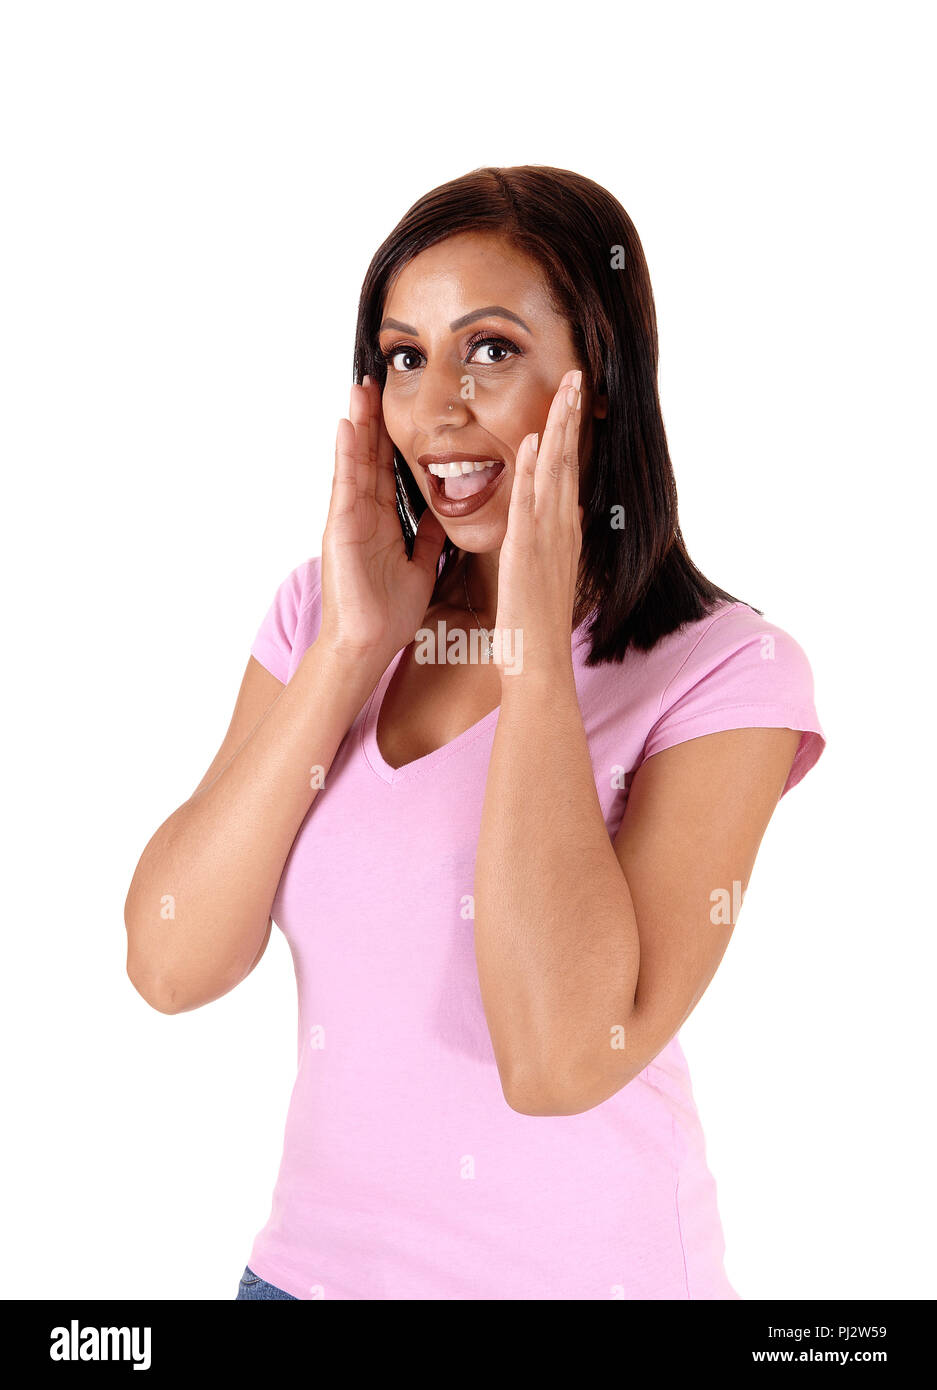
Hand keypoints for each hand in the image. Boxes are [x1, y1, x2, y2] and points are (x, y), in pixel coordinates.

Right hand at [319, 377, 446, 666]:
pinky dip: (346, 455)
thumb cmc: (388, 613)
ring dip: (357, 424)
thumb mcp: (420, 565)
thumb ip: (428, 538)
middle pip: (369, 457)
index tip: (400, 406)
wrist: (369, 644)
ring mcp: (349, 518)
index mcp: (384, 522)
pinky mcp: (340, 528)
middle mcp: (364, 514)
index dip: (393, 438)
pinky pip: (345, 484)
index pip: (389, 470)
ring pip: (355, 462)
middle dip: (373, 420)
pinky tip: (348, 426)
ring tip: (359, 389)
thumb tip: (444, 513)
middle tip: (375, 381)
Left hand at [492, 369, 583, 680]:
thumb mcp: (545, 572)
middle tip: (576, 375)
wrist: (538, 659)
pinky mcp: (528, 551)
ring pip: (557, 472)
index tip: (572, 399)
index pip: (569, 471)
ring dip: (560, 428)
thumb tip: (563, 518)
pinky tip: (537, 442)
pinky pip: (531, 503)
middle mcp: (562, 528)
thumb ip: (552, 541)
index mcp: (563, 532)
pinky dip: (535, 471)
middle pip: (570, 461)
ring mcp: (547, 538)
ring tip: (566, 389)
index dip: (571, 433)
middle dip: (572, 416)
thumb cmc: (535, 623)